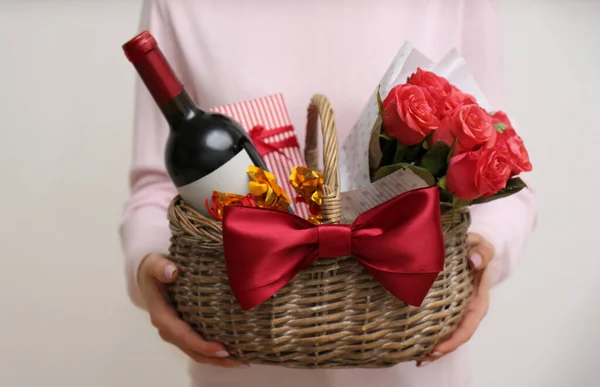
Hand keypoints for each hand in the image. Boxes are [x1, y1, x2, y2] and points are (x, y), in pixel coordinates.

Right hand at [138, 253, 247, 367]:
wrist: (148, 276)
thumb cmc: (155, 269)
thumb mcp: (155, 264)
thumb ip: (161, 267)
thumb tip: (172, 272)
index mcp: (162, 316)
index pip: (183, 335)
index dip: (202, 345)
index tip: (222, 349)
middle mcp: (169, 329)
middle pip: (193, 350)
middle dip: (216, 358)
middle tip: (240, 360)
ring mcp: (176, 332)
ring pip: (197, 352)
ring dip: (218, 359)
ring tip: (242, 361)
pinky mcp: (185, 330)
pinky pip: (199, 346)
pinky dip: (214, 352)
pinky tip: (234, 352)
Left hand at [416, 233, 493, 366]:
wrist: (470, 247)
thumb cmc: (477, 249)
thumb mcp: (482, 247)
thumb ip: (481, 253)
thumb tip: (474, 262)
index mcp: (477, 301)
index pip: (467, 327)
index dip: (453, 341)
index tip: (437, 348)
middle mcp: (467, 310)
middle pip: (455, 337)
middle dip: (440, 350)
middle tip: (422, 359)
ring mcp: (455, 310)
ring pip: (445, 334)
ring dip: (433, 347)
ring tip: (416, 358)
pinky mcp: (444, 306)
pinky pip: (437, 323)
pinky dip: (427, 334)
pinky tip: (414, 343)